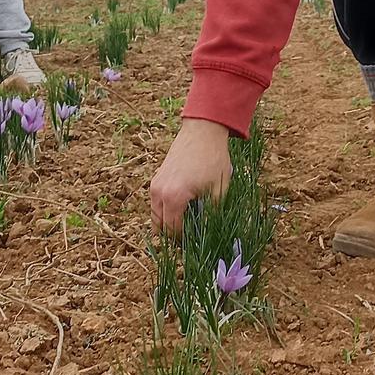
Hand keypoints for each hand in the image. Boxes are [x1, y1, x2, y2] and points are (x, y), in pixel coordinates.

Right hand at [148, 119, 232, 233]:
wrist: (203, 131)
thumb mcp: (219, 191)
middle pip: (160, 226)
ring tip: (188, 221)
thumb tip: (207, 234)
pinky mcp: (156, 179)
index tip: (197, 242)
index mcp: (174, 197)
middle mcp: (158, 193)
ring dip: (168, 222)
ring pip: (156, 215)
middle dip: (174, 234)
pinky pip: (156, 203)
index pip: (173, 231)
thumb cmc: (213, 159)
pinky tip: (183, 207)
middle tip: (192, 235)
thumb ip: (211, 215)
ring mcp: (155, 185)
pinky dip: (165, 210)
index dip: (184, 241)